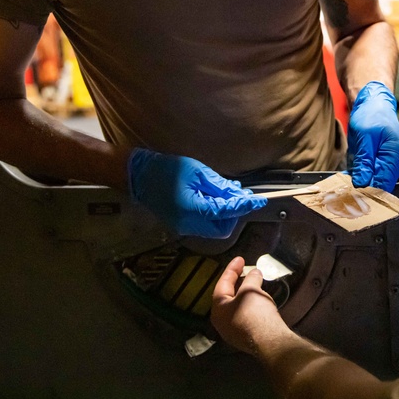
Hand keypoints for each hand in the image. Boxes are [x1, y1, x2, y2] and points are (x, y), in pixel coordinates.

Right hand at [127, 149, 265, 237]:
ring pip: (214, 229)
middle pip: (222, 229)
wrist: (138, 175)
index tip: (259, 201)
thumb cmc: (166, 169)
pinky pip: (204, 225)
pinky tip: (215, 198)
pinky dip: (214, 215)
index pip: (226, 212)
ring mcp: (183, 226)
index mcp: (193, 210)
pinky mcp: (180, 224)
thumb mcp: (197, 172)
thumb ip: (219, 186)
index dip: (244, 206)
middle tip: (241, 197)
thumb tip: (238, 194)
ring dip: (226, 215)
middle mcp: (189, 224)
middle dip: (235, 215)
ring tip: (229, 194)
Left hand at [211, 256, 290, 353]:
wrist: (268, 340)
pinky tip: (259, 302)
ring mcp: (232, 332)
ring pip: (237, 307)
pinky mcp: (245, 338)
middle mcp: (221, 322)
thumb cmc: (254, 312)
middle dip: (237, 282)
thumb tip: (254, 272)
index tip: (241, 259)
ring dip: (245, 294)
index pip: (223, 283)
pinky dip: (250, 305)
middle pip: (228, 296)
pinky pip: (245, 316)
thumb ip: (251, 278)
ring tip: (254, 284)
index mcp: (218, 308)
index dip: (232, 269)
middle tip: (246, 271)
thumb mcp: (251, 289)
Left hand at [347, 81, 398, 191]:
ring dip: (359, 181)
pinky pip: (370, 175)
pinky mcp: (380, 163)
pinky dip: (359, 175)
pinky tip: (349, 172)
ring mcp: (388, 164)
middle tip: (343, 187)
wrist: (373, 103)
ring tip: (345, 178)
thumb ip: (364, 162)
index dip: (367, 192)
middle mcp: (395, 163)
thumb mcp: (364, 137)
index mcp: (395, 156)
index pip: (383, 185)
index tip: (351, 195)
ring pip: (373, 182)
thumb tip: (362, 183)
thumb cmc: (371, 114)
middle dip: (361, 188)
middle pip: (379, 186)